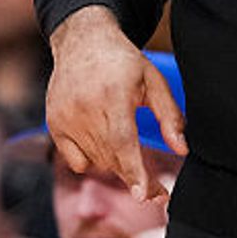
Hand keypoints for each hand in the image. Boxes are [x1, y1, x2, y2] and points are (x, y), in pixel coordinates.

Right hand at [47, 7, 186, 202]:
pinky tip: (102, 138)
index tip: (146, 195)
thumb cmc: (123, 61)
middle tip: (156, 188)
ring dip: (116, 163)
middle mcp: (85, 107)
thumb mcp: (153, 79)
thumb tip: (183, 149)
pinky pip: (77, 161)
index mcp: (113, 93)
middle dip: (135, 176)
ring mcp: (65, 117)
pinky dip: (93, 158)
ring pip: (96, 161)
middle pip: (112, 157)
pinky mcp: (54, 125)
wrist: (83, 42)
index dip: (135, 171)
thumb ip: (169, 115)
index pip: (123, 141)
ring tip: (126, 141)